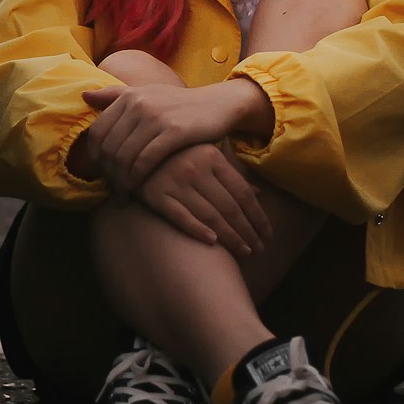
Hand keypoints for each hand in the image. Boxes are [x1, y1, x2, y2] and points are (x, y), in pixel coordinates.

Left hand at [81, 80, 271, 193]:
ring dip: (121, 181)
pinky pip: (145, 161)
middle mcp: (139, 103)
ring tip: (124, 194)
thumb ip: (115, 95)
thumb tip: (84, 96)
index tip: (102, 174)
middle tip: (113, 190)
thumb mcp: (147, 93)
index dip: (95, 158)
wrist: (217, 104)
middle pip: (109, 148)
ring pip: (125, 157)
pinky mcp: (174, 131)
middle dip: (108, 174)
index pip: (97, 132)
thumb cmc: (178, 104)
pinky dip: (137, 178)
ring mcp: (156, 117)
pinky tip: (138, 189)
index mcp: (128, 96)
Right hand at [136, 143, 273, 257]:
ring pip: (210, 215)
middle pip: (229, 207)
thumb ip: (231, 175)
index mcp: (212, 157)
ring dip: (230, 237)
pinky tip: (213, 244)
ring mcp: (175, 182)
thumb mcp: (207, 157)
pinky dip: (198, 230)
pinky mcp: (156, 195)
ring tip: (243, 252)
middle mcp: (196, 169)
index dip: (258, 216)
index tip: (268, 234)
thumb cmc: (178, 155)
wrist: (135, 151)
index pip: (242, 193)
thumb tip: (259, 193)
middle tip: (258, 249)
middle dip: (247, 231)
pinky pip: (181, 217)